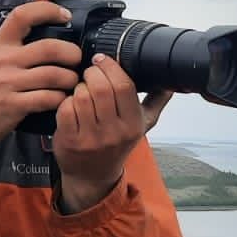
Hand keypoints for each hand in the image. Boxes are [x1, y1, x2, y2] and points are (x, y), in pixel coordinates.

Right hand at [0, 1, 82, 162]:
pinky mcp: (13, 105)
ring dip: (70, 79)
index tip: (64, 15)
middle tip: (77, 59)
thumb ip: (5, 50)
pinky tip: (60, 101)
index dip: (48, 10)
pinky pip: (48, 98)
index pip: (23, 15)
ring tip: (72, 83)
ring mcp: (8, 83)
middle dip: (72, 52)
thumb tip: (30, 38)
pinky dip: (60, 100)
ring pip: (55, 74)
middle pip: (50, 46)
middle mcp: (4, 60)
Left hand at [52, 55, 172, 210]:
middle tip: (90, 72)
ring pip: (82, 96)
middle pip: (102, 88)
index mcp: (134, 125)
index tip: (102, 60)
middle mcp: (115, 133)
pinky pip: (66, 109)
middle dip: (92, 73)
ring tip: (82, 89)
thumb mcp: (142, 125)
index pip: (125, 86)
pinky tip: (71, 103)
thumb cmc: (117, 145)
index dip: (110, 67)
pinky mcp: (71, 141)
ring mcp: (92, 138)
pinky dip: (65, 101)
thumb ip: (156, 101)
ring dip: (79, 87)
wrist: (93, 176)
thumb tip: (171, 81)